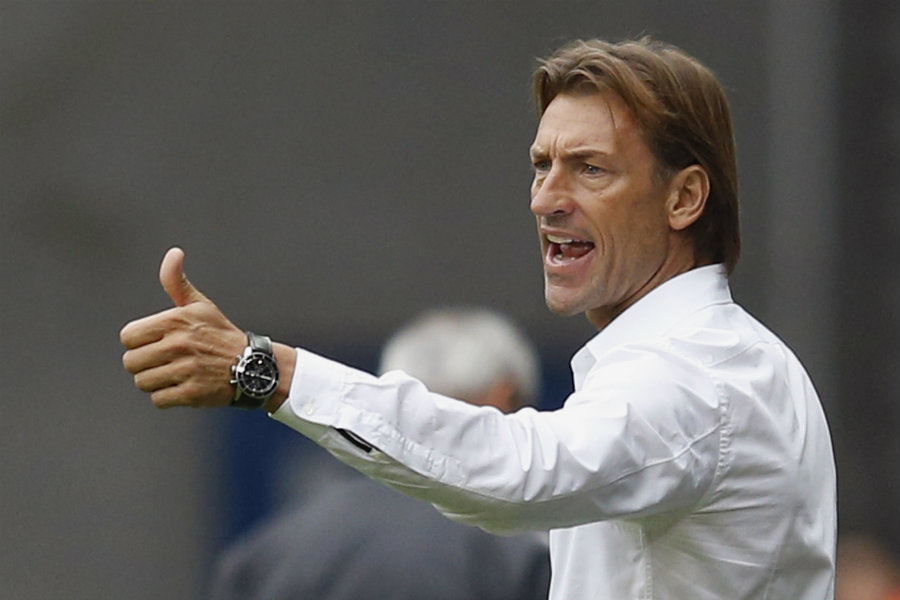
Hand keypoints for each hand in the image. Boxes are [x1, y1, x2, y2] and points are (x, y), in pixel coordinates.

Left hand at [120, 247, 245, 408]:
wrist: (251, 365)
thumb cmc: (220, 334)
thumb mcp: (200, 305)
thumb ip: (176, 281)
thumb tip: (174, 254)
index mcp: (175, 321)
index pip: (128, 337)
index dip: (138, 342)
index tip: (154, 342)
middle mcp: (179, 345)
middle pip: (131, 363)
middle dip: (144, 363)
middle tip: (163, 360)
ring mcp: (185, 370)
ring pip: (143, 382)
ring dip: (155, 381)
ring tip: (174, 373)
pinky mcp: (191, 393)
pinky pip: (159, 399)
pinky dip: (167, 396)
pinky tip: (182, 386)